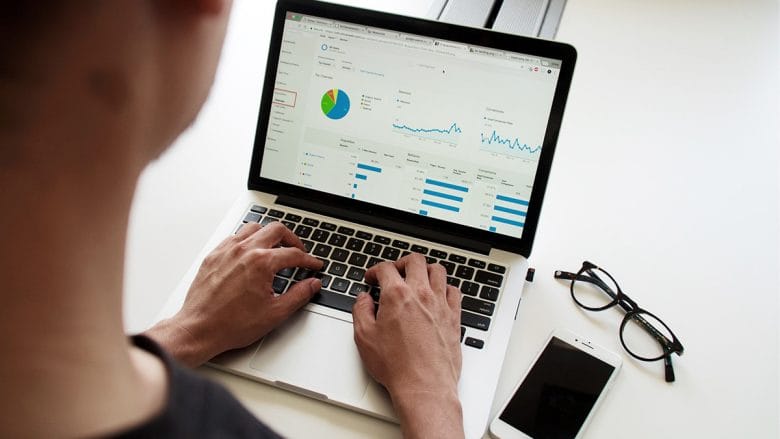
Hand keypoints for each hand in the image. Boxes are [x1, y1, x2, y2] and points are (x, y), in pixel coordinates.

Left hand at [146, 222, 322, 366]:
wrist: (200, 329)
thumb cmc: (232, 324)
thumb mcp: (275, 313)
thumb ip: (299, 295)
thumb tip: (312, 284)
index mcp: (261, 263)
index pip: (293, 254)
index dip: (309, 260)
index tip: (314, 265)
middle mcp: (244, 251)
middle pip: (276, 230)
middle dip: (292, 239)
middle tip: (299, 251)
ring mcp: (226, 251)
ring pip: (253, 228)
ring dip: (268, 235)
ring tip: (275, 247)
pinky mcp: (213, 256)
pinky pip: (234, 237)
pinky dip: (247, 240)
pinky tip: (250, 252)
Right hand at [352, 253, 463, 438]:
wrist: (424, 386)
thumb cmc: (396, 366)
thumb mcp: (365, 337)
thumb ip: (361, 311)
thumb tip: (363, 299)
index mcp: (397, 296)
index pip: (386, 269)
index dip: (375, 270)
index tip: (372, 277)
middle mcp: (421, 294)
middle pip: (415, 261)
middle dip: (401, 263)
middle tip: (395, 272)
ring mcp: (440, 304)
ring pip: (438, 270)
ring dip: (425, 270)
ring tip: (417, 278)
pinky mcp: (454, 317)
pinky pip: (454, 291)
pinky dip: (445, 288)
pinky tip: (438, 295)